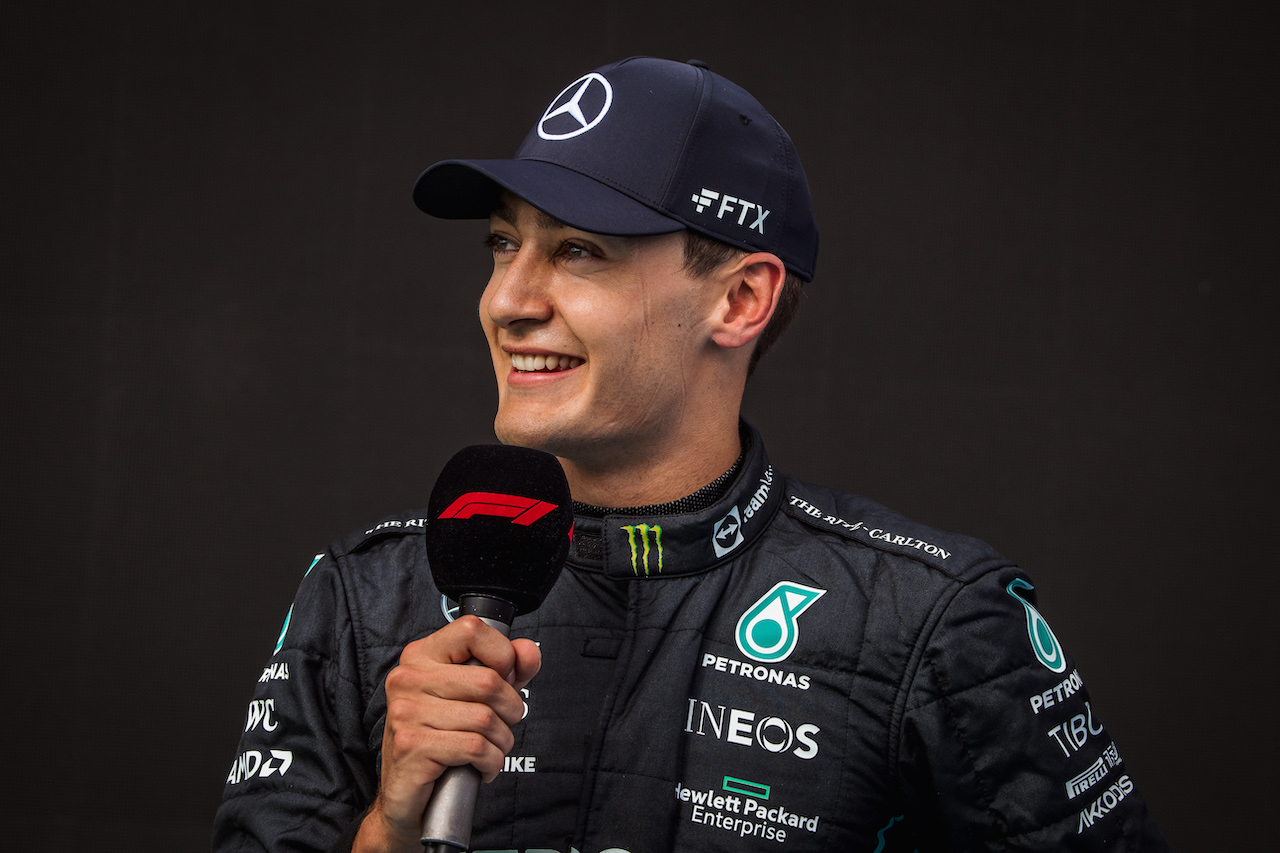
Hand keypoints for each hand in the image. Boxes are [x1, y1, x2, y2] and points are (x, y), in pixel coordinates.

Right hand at [353, 616, 540, 852]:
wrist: (408, 797)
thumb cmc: (443, 741)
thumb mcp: (477, 698)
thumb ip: (507, 669)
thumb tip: (528, 652)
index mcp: (421, 656)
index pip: (472, 630)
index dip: (502, 655)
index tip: (504, 680)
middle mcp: (407, 678)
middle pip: (488, 681)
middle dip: (510, 711)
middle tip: (500, 727)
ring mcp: (406, 711)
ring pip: (485, 719)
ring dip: (501, 743)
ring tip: (489, 750)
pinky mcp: (411, 745)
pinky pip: (475, 747)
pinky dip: (490, 763)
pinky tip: (480, 767)